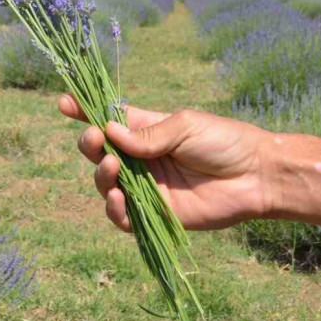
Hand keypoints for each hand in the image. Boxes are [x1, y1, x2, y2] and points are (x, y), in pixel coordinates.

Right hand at [59, 95, 273, 231]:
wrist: (257, 176)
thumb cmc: (225, 141)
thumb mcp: (184, 126)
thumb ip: (147, 134)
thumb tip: (109, 132)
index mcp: (146, 131)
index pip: (108, 120)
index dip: (84, 111)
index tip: (64, 103)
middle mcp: (141, 159)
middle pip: (100, 152)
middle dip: (89, 144)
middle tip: (96, 140)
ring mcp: (146, 187)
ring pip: (105, 183)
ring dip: (101, 174)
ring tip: (112, 167)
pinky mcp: (155, 214)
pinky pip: (123, 216)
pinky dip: (113, 208)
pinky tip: (117, 198)